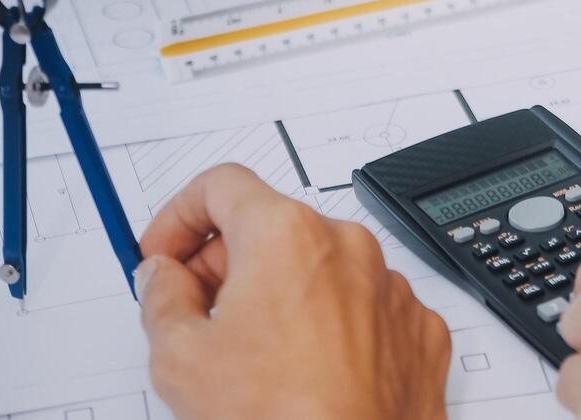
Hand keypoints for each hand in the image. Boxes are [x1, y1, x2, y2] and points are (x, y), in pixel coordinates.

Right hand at [136, 164, 449, 419]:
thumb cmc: (280, 419)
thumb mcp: (181, 359)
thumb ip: (161, 298)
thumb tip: (163, 275)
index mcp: (287, 235)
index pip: (222, 185)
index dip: (180, 217)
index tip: (166, 253)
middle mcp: (348, 246)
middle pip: (273, 227)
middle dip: (228, 265)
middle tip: (198, 316)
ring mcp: (391, 287)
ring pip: (322, 270)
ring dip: (285, 298)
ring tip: (259, 359)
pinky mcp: (419, 328)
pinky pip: (366, 308)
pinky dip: (335, 329)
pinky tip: (311, 373)